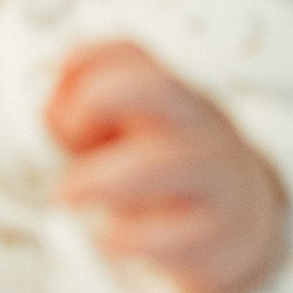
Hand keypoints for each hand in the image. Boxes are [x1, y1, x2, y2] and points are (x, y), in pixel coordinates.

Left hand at [48, 41, 288, 292]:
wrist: (241, 226)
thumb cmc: (160, 174)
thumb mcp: (121, 139)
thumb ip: (77, 120)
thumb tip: (51, 111)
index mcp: (169, 94)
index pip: (127, 53)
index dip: (81, 66)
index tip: (55, 104)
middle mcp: (196, 125)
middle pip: (153, 86)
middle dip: (99, 100)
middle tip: (65, 135)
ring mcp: (215, 178)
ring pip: (168, 161)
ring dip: (105, 177)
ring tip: (66, 195)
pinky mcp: (220, 236)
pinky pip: (178, 234)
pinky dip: (133, 238)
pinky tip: (107, 239)